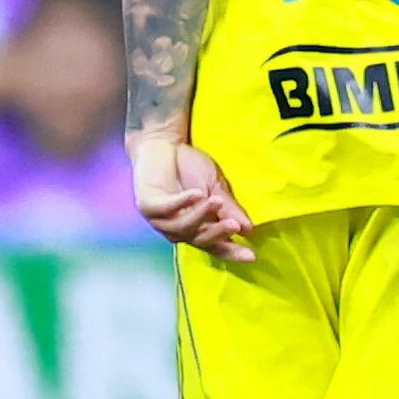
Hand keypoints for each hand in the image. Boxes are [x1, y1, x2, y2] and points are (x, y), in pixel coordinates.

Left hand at [131, 129, 253, 261]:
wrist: (163, 143)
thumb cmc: (190, 166)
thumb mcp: (215, 187)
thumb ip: (228, 207)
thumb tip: (248, 228)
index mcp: (196, 228)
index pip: (215, 246)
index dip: (232, 252)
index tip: (252, 256)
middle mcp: (177, 230)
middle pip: (200, 240)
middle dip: (218, 234)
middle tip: (235, 224)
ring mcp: (160, 220)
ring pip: (183, 227)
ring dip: (201, 215)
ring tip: (216, 201)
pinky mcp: (147, 205)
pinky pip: (166, 209)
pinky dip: (182, 202)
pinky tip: (196, 194)